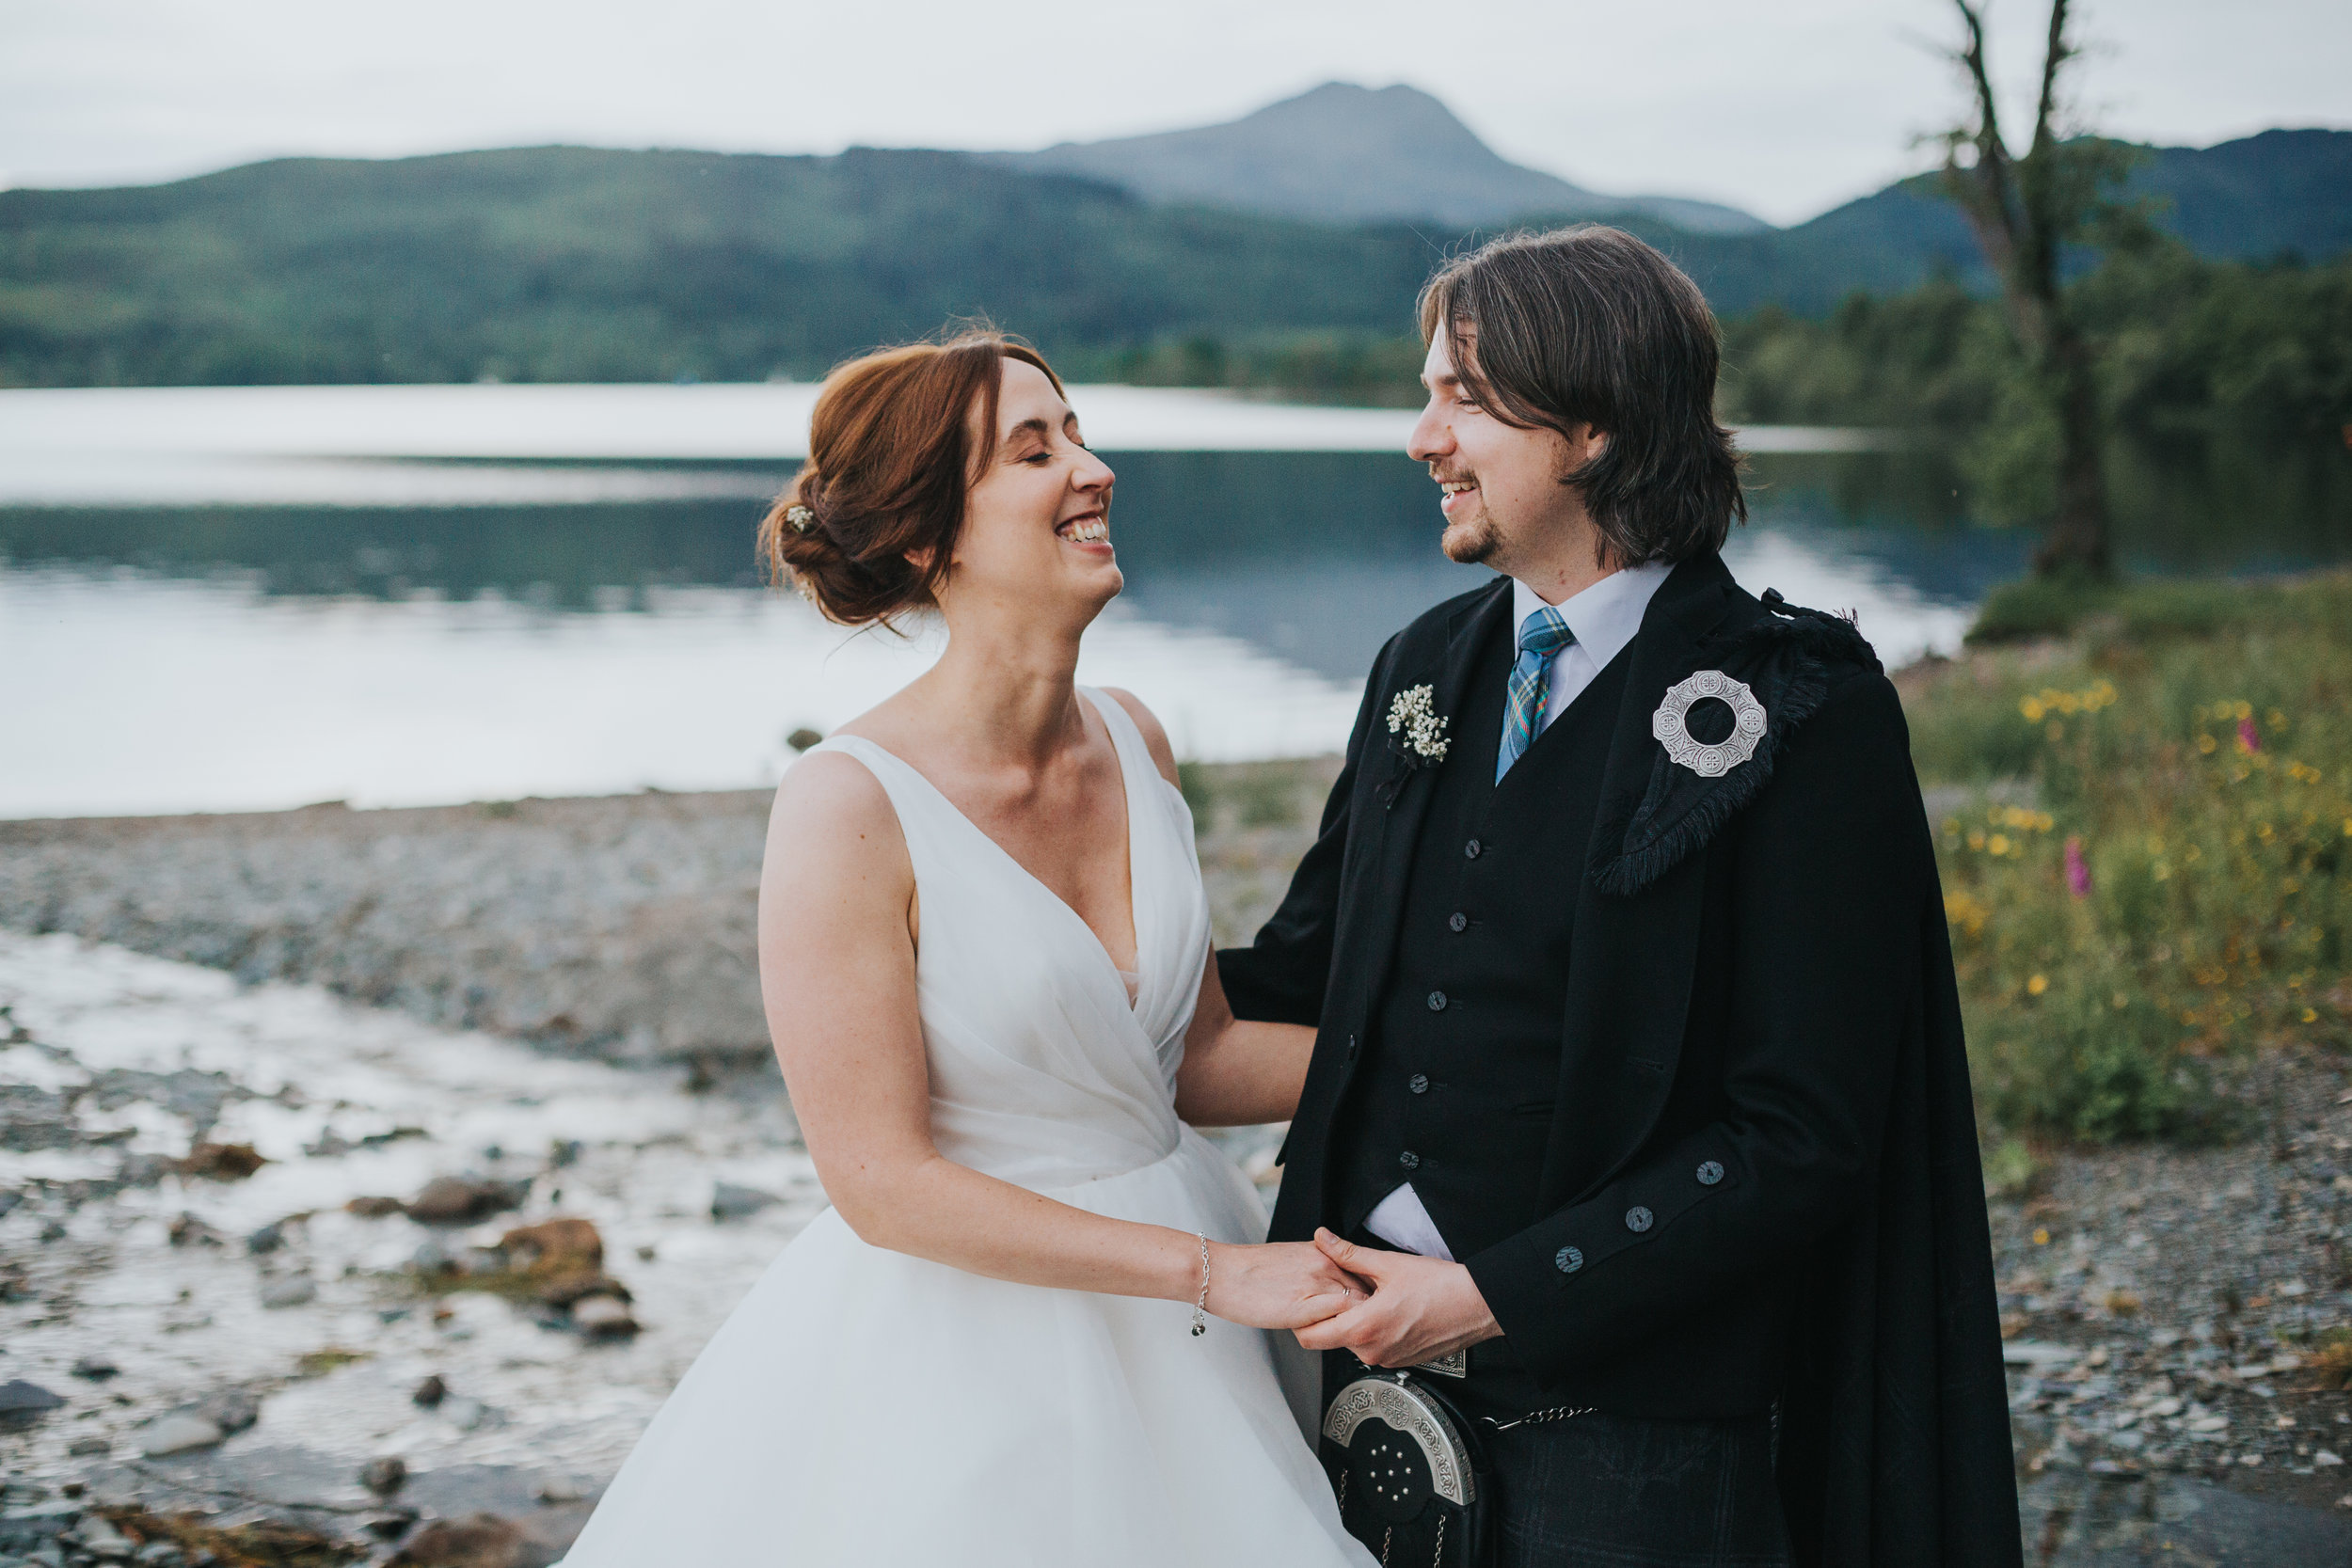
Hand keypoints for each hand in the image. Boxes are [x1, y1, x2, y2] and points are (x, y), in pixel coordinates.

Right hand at [1205, 1240, 1369, 1330]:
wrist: (1221, 1272)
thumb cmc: (1248, 1269)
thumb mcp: (1291, 1258)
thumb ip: (1317, 1269)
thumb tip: (1330, 1287)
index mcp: (1322, 1251)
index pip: (1363, 1272)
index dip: (1369, 1293)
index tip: (1369, 1307)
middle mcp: (1325, 1264)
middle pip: (1368, 1289)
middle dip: (1370, 1309)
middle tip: (1366, 1326)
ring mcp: (1317, 1284)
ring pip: (1360, 1306)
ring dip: (1359, 1323)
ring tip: (1351, 1336)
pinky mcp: (1305, 1307)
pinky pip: (1341, 1319)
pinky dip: (1344, 1331)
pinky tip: (1335, 1338)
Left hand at [1292, 1229, 1501, 1366]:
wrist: (1478, 1305)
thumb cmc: (1440, 1287)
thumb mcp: (1388, 1264)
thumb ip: (1348, 1254)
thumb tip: (1323, 1239)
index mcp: (1363, 1329)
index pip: (1311, 1337)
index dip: (1302, 1318)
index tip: (1307, 1300)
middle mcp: (1372, 1351)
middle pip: (1332, 1338)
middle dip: (1333, 1315)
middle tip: (1344, 1289)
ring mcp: (1388, 1359)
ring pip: (1355, 1342)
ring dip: (1356, 1321)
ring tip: (1373, 1296)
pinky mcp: (1403, 1361)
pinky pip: (1376, 1346)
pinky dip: (1375, 1330)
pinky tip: (1390, 1309)